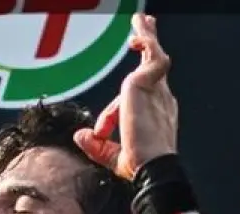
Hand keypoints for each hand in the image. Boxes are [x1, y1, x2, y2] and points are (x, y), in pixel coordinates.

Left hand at [74, 14, 177, 179]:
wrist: (151, 167)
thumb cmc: (139, 166)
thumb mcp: (111, 155)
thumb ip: (96, 145)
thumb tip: (80, 135)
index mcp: (154, 113)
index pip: (133, 100)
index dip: (110, 114)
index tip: (99, 131)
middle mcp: (159, 98)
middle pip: (154, 65)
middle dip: (149, 45)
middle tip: (146, 28)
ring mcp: (155, 90)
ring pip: (153, 55)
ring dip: (146, 36)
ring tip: (140, 20)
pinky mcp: (145, 84)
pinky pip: (151, 54)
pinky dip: (145, 43)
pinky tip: (135, 37)